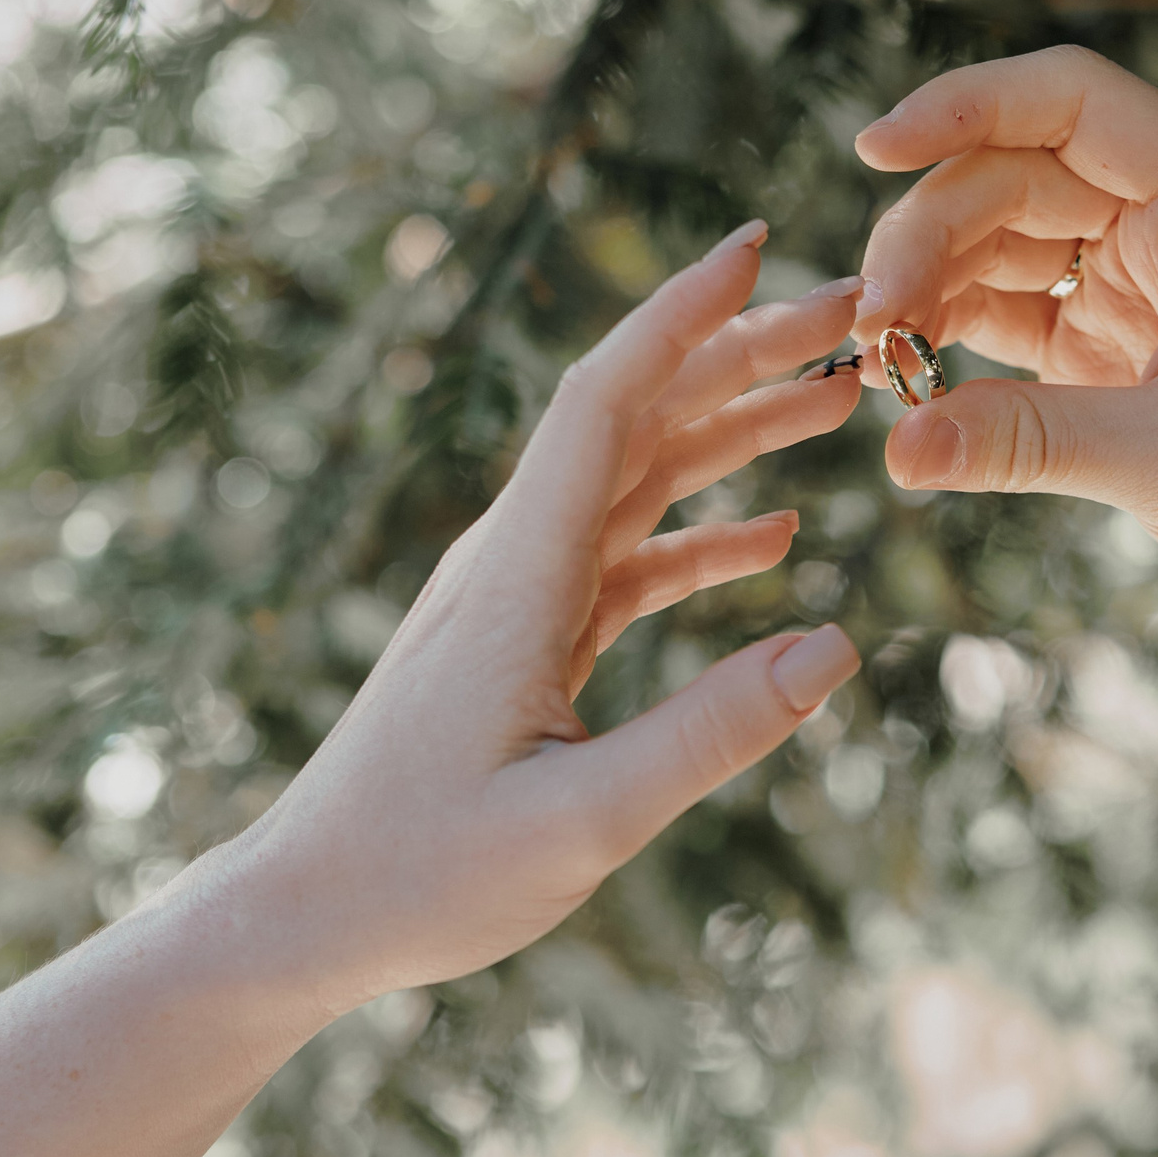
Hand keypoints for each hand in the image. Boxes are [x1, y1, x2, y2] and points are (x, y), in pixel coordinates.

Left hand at [222, 223, 865, 1019]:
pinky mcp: (520, 639)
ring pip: (635, 478)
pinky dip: (699, 534)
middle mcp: (512, 560)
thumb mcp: (582, 822)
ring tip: (838, 401)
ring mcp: (513, 596)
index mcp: (519, 577)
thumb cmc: (423, 876)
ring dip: (733, 433)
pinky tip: (774, 540)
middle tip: (855, 318)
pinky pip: (623, 555)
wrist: (302, 912)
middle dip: (742, 354)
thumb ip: (710, 733)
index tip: (755, 244)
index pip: (604, 401)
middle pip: (635, 417)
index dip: (681, 315)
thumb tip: (836, 647)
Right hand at [849, 46, 1157, 640]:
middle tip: (870, 325)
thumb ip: (1033, 443)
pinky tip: (902, 377)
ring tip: (872, 356)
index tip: (874, 148)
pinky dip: (950, 337)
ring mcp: (1135, 281)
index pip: (1073, 102)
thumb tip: (899, 449)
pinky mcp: (1109, 346)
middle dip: (927, 233)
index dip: (967, 105)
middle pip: (1012, 175)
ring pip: (997, 241)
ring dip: (927, 285)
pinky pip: (1007, 313)